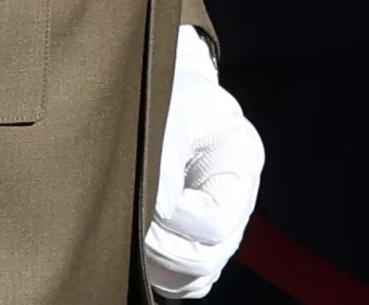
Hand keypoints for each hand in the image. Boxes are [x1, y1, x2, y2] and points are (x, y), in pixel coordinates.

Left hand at [140, 23, 262, 298]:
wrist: (161, 88)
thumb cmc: (169, 92)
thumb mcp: (172, 110)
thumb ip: (165, 160)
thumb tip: (155, 214)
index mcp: (241, 161)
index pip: (218, 222)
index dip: (181, 223)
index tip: (146, 205)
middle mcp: (238, 201)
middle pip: (210, 258)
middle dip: (164, 248)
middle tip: (127, 226)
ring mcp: (219, 225)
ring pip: (196, 275)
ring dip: (159, 265)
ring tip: (127, 234)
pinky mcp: (195, 240)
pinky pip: (185, 281)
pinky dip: (162, 275)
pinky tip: (136, 249)